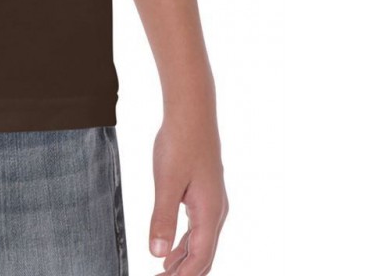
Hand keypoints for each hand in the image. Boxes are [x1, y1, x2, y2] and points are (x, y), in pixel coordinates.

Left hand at [149, 111, 228, 274]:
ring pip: (200, 242)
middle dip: (184, 273)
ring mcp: (212, 202)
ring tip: (164, 273)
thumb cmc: (180, 144)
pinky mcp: (205, 193)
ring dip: (183, 260)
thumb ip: (162, 218)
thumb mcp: (166, 182)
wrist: (192, 113)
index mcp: (209, 213)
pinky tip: (171, 248)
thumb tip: (157, 254)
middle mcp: (216, 212)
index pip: (199, 259)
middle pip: (203, 256)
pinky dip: (185, 243)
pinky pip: (197, 228)